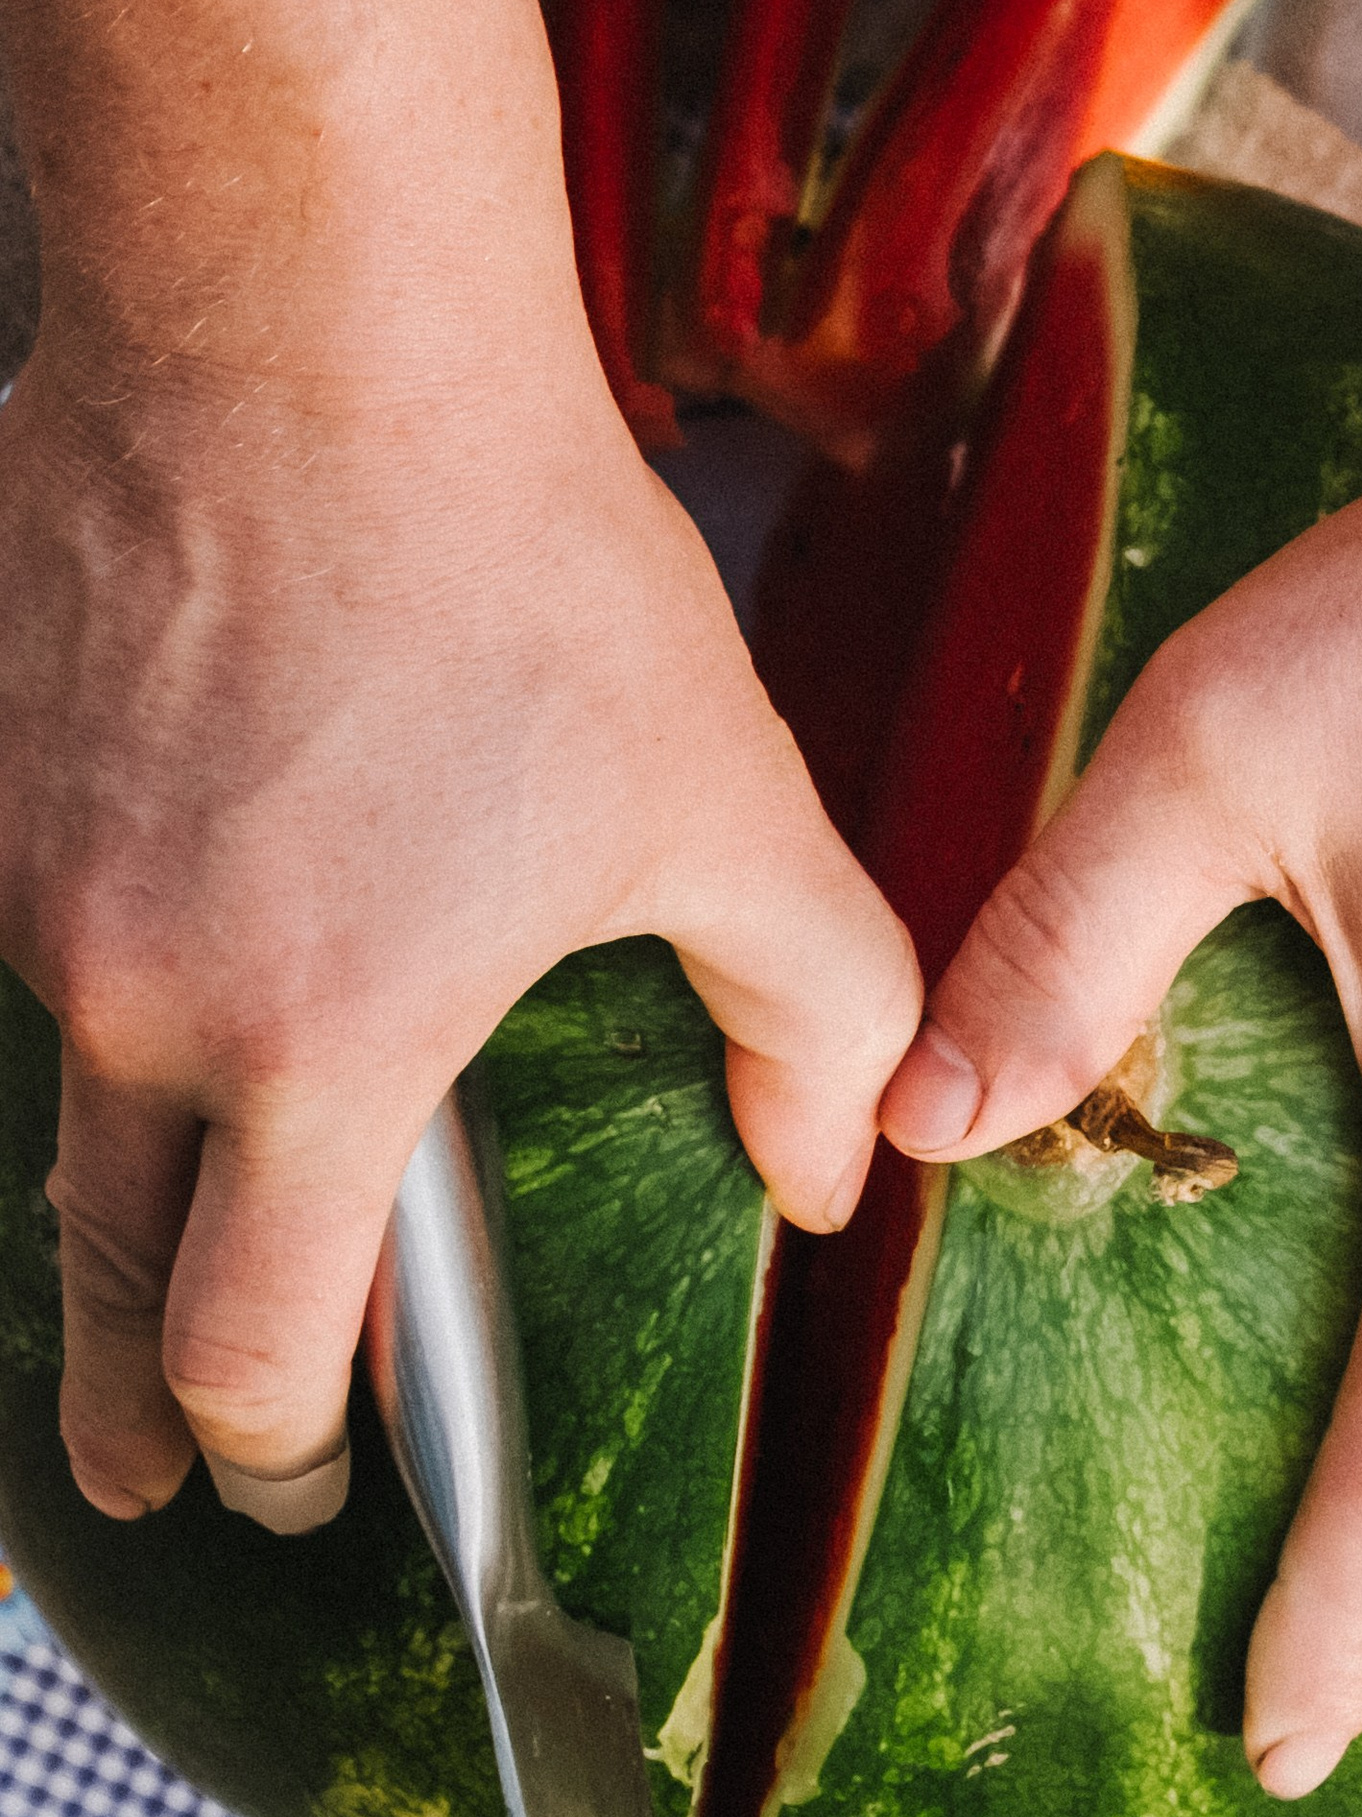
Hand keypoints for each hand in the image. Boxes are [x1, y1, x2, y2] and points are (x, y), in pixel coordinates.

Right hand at [0, 254, 919, 1527]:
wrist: (309, 331)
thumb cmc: (528, 563)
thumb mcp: (729, 801)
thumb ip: (809, 1010)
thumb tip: (826, 1176)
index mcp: (319, 1043)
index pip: (254, 1348)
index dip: (279, 1451)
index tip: (296, 1486)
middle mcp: (135, 990)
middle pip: (103, 1275)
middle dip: (138, 1409)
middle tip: (163, 1469)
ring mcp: (23, 879)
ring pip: (64, 1076)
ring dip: (125, 1150)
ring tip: (185, 1172)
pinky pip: (18, 917)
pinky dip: (84, 950)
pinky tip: (156, 901)